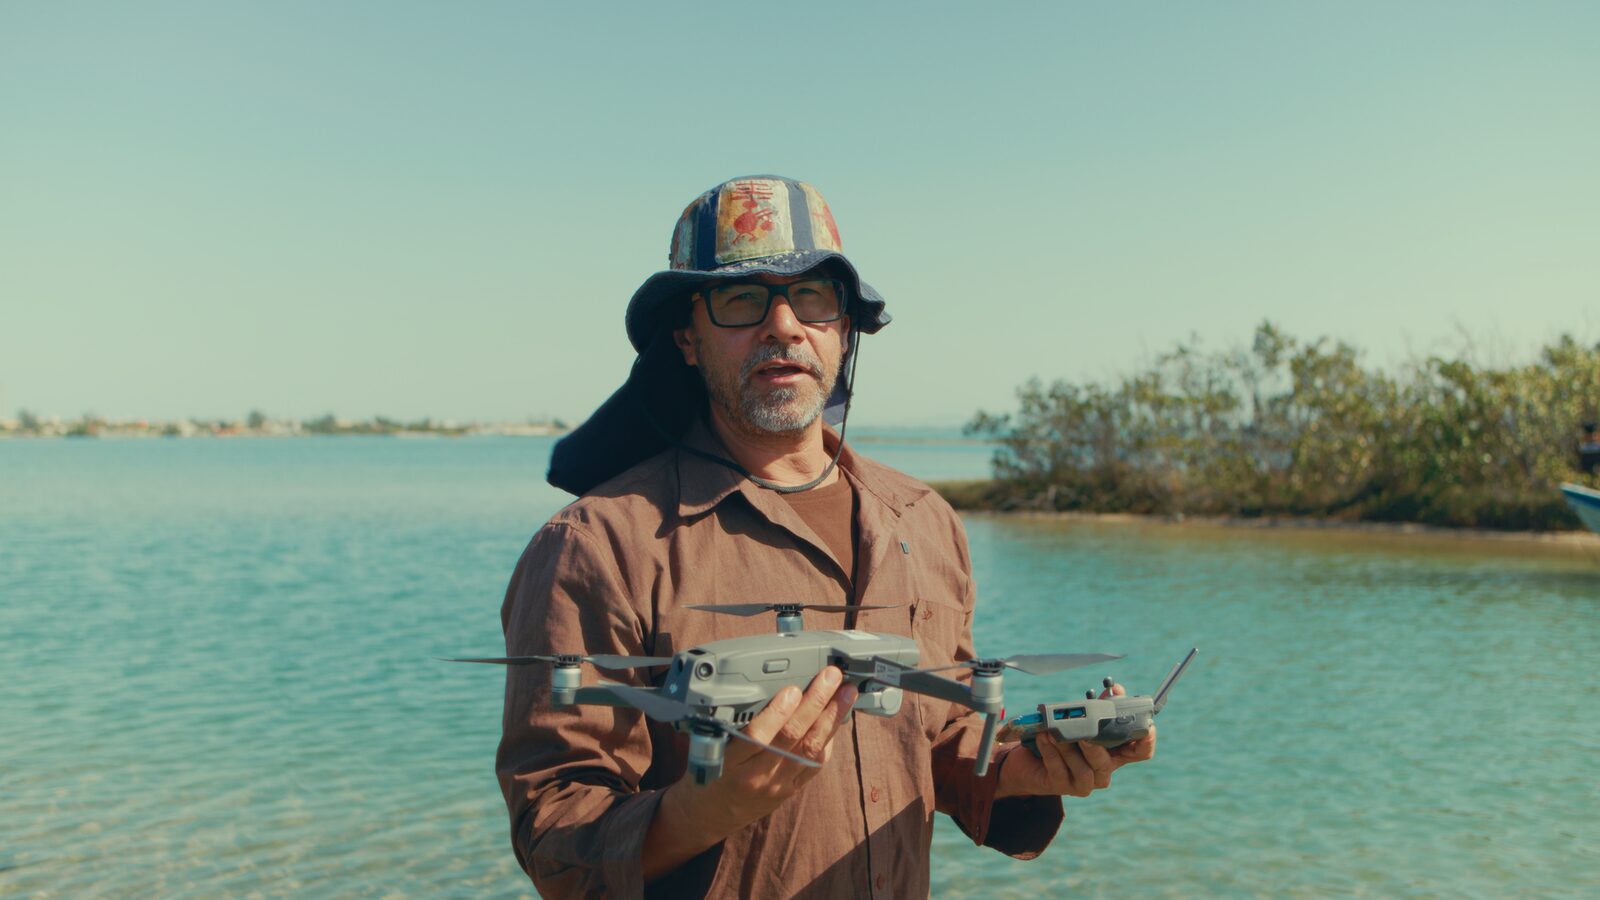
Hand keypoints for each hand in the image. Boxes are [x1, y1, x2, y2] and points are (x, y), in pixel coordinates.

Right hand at [643, 667, 856, 879]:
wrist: (706, 817)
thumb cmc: (705, 775)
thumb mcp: (706, 748)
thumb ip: (728, 724)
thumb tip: (759, 689)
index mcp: (730, 764)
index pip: (757, 735)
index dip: (778, 711)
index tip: (793, 689)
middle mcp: (756, 777)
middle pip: (792, 738)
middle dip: (816, 703)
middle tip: (832, 678)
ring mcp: (776, 787)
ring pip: (810, 750)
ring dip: (831, 719)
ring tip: (845, 695)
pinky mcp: (789, 792)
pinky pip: (814, 766)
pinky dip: (828, 741)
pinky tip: (836, 721)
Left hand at [995, 682, 1156, 798]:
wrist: (1029, 758)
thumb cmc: (1061, 734)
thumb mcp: (1082, 718)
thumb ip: (1101, 704)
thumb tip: (1116, 689)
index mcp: (1114, 752)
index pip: (1141, 751)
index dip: (1147, 740)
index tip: (1145, 726)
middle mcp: (1103, 770)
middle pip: (1107, 762)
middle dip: (1095, 747)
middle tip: (1084, 734)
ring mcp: (1083, 782)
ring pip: (1084, 770)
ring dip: (1068, 749)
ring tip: (1054, 734)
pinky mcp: (1062, 786)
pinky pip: (1059, 771)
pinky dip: (1051, 752)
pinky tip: (1044, 738)